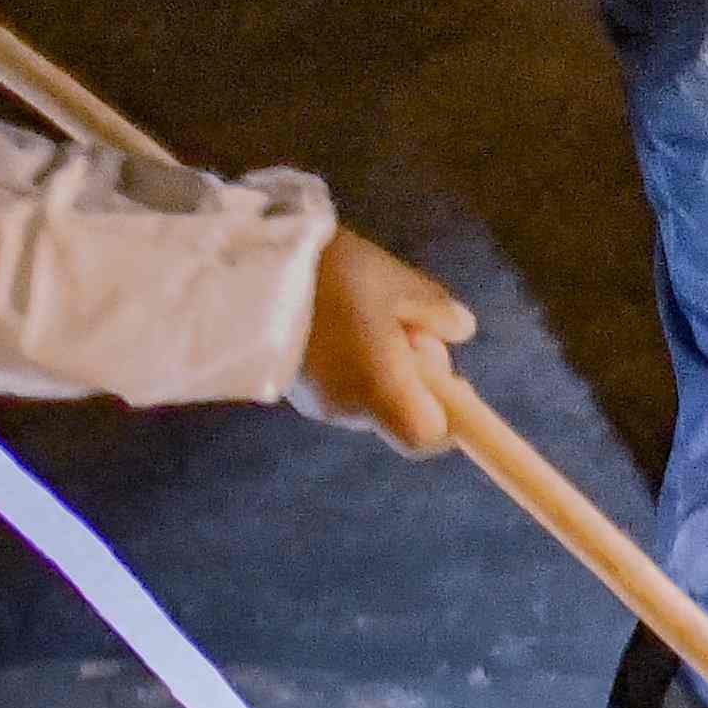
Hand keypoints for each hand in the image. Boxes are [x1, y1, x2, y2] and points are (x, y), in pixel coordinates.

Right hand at [293, 232, 478, 453]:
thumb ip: (436, 312)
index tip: (455, 381)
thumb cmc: (330, 275)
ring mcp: (316, 403)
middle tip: (408, 326)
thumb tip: (461, 330)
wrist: (246, 269)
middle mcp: (348, 409)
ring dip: (383, 369)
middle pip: (400, 415)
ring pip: (370, 399)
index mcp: (381, 391)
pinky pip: (341, 388)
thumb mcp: (396, 283)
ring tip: (370, 315)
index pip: (427, 438)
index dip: (450, 418)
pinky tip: (342, 322)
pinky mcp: (294, 390)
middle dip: (417, 379)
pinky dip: (354, 366)